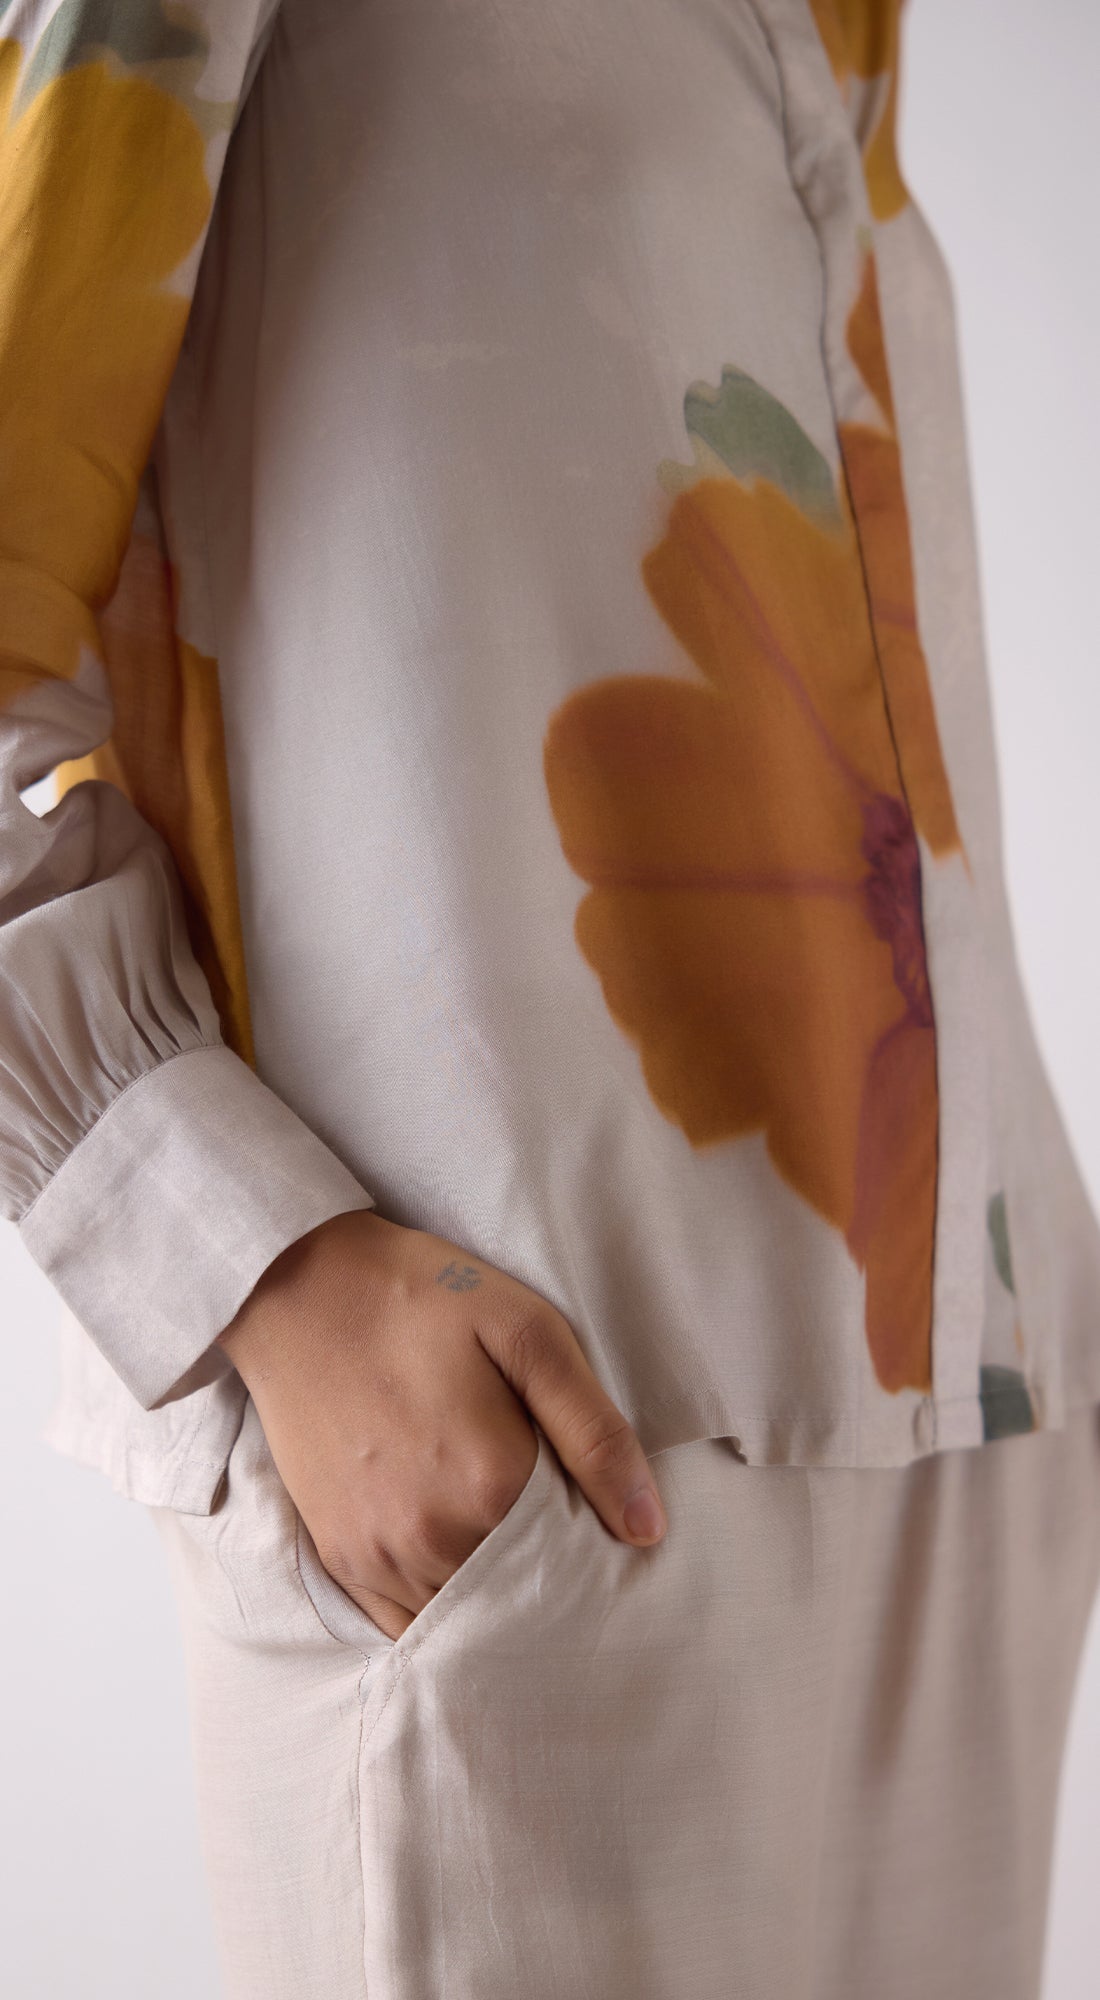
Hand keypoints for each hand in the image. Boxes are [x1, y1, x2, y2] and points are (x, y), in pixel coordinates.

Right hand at [215, 1209, 666, 1639]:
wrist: (300, 1290)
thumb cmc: (423, 1298)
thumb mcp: (530, 1333)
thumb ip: (595, 1432)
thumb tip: (647, 1528)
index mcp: (492, 1485)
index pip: (575, 1560)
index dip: (595, 1543)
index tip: (598, 1517)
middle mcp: (433, 1538)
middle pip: (521, 1597)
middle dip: (547, 1577)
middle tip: (550, 1523)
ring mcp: (379, 1555)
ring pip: (465, 1619)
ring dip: (494, 1599)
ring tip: (501, 1538)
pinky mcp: (341, 1557)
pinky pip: (405, 1624)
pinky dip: (441, 1611)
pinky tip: (457, 1569)